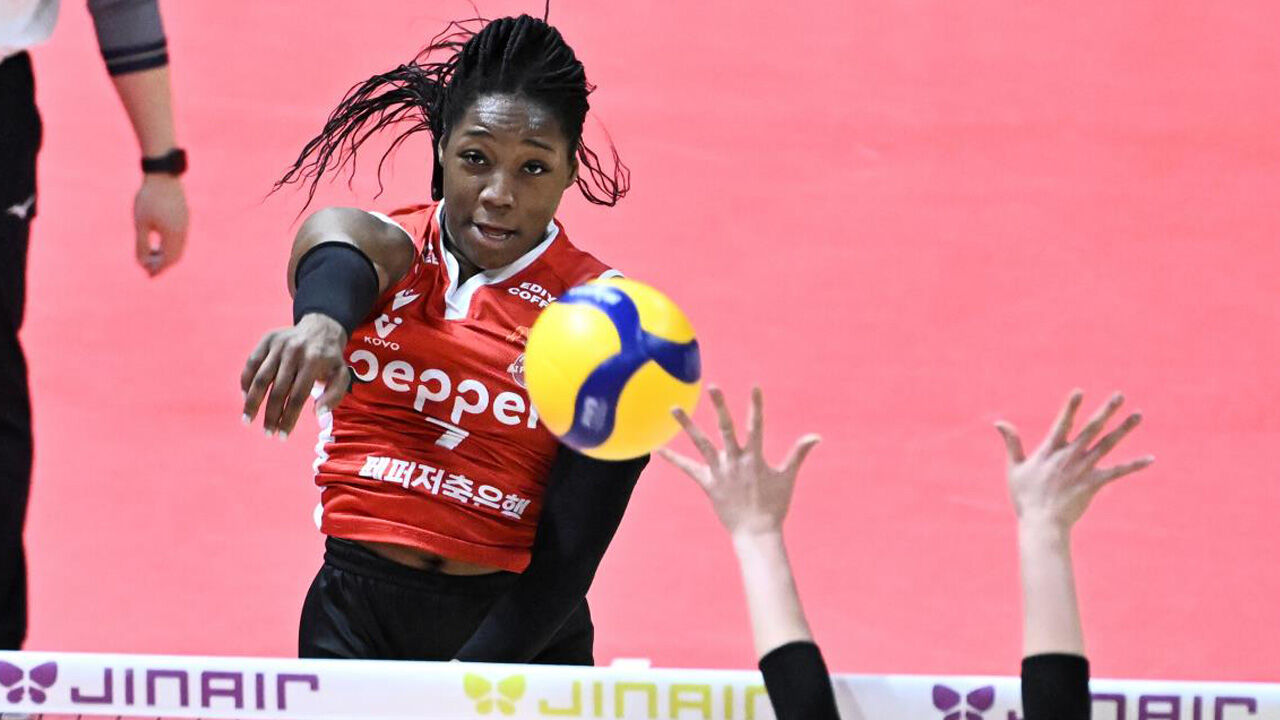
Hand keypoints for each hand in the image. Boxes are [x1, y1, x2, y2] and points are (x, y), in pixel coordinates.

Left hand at [134, 174, 188, 276]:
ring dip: (167, 255)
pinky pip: (180, 238)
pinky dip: (170, 246)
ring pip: (179, 248)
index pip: (167, 259)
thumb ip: (141, 244)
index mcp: (173, 234)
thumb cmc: (148, 199)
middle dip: (163, 265)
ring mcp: (185, 224)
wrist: (163, 175)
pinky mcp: (184, 217)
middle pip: (176, 256)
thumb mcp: (141, 223)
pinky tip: (159, 242)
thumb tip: (143, 262)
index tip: (148, 274)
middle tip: (150, 270)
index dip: (158, 268)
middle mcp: (182, 232)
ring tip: (152, 257)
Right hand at [241, 314, 350, 437]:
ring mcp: (278, 345)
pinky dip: (246, 382)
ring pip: (260, 378)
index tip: (283, 436)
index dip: (289, 418)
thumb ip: (334, 395)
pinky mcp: (267, 340)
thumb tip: (318, 414)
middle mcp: (294, 352)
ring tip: (248, 421)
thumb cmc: (330, 359)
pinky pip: (252, 363)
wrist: (321, 328)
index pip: (298, 396)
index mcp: (314, 361)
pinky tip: (246, 398)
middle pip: (278, 390)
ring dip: (252, 402)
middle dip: (271, 415)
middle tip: (268, 433)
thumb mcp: (341, 375)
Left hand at [660, 386, 820, 536]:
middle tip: (712, 387)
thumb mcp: (788, 477)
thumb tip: (816, 436)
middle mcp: (735, 461)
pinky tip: (658, 449)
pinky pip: (688, 469)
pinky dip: (673, 459)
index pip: (756, 425)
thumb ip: (798, 454)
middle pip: (726, 428)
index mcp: (755, 458)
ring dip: (687, 425)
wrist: (756, 533)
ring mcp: (720, 472)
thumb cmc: (774, 505)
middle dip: (720, 406)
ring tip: (673, 408)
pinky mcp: (708, 484)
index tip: (755, 386)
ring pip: (701, 444)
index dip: (756, 405)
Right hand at [996, 390, 1153, 531]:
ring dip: (1124, 429)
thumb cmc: (1025, 498)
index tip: (1080, 391)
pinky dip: (1134, 465)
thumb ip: (1012, 443)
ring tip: (1138, 415)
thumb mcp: (1014, 468)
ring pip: (1108, 445)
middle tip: (1120, 395)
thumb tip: (999, 422)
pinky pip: (1118, 472)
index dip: (1071, 407)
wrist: (1043, 524)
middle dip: (1106, 411)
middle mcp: (1070, 456)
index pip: (1062, 423)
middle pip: (1091, 429)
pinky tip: (1150, 459)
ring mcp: (1084, 469)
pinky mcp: (1095, 484)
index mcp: (1050, 451)